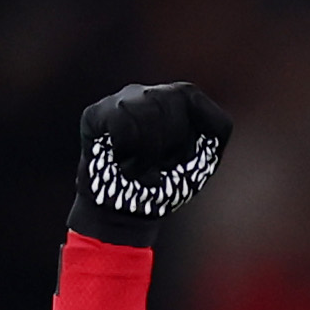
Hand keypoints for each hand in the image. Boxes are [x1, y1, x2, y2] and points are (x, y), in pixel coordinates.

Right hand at [72, 82, 231, 245]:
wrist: (125, 215)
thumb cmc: (164, 186)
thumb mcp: (200, 163)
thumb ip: (213, 135)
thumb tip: (214, 121)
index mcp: (175, 103)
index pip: (193, 98)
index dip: (193, 129)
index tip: (185, 158)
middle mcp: (148, 94)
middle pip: (173, 100)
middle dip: (173, 143)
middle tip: (160, 166)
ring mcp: (119, 101)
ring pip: (146, 108)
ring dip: (149, 151)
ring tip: (141, 167)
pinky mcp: (95, 114)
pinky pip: (121, 123)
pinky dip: (127, 152)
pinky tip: (121, 162)